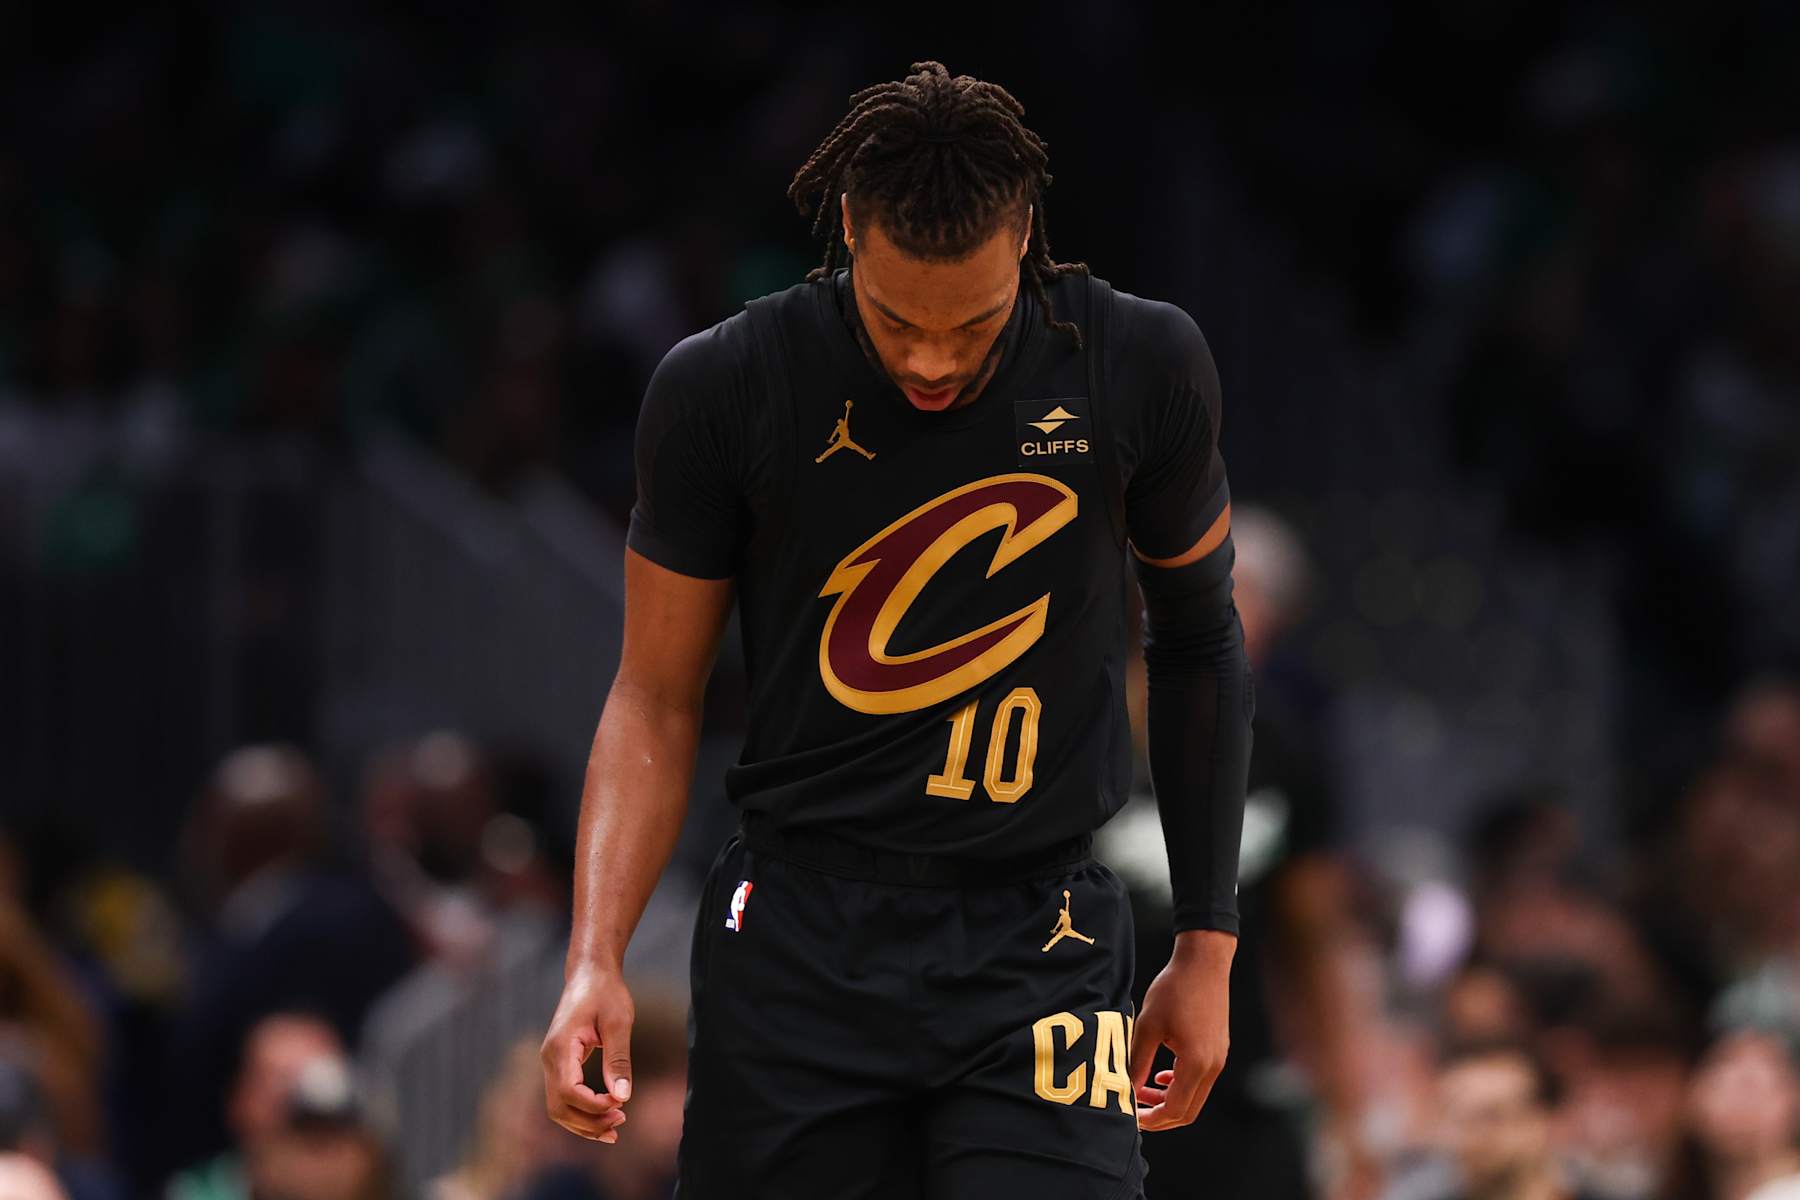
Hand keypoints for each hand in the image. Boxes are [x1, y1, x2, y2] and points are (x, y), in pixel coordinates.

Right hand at [540, 965, 634, 1141]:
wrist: (590, 972)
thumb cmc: (606, 992)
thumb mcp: (619, 1022)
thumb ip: (618, 1059)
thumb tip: (622, 1097)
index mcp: (560, 1047)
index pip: (568, 1091)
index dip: (593, 1106)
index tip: (620, 1105)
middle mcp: (549, 1058)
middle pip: (559, 1107)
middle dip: (588, 1122)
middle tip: (620, 1123)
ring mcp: (551, 1062)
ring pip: (558, 1107)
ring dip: (583, 1123)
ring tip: (614, 1128)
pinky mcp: (559, 1064)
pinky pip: (563, 1097)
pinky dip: (580, 1112)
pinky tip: (603, 1117)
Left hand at [1129, 929, 1233, 1130]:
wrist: (1203, 962)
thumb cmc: (1174, 989)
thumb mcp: (1148, 1026)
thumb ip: (1138, 1062)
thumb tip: (1125, 1089)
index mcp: (1196, 1063)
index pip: (1175, 1109)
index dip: (1151, 1119)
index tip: (1130, 1117)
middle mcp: (1212, 1066)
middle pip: (1188, 1111)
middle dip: (1160, 1116)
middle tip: (1135, 1112)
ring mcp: (1218, 1059)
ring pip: (1194, 1097)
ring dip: (1169, 1100)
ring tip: (1142, 1090)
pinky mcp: (1218, 1049)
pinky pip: (1200, 1080)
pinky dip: (1180, 1085)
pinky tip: (1161, 1075)